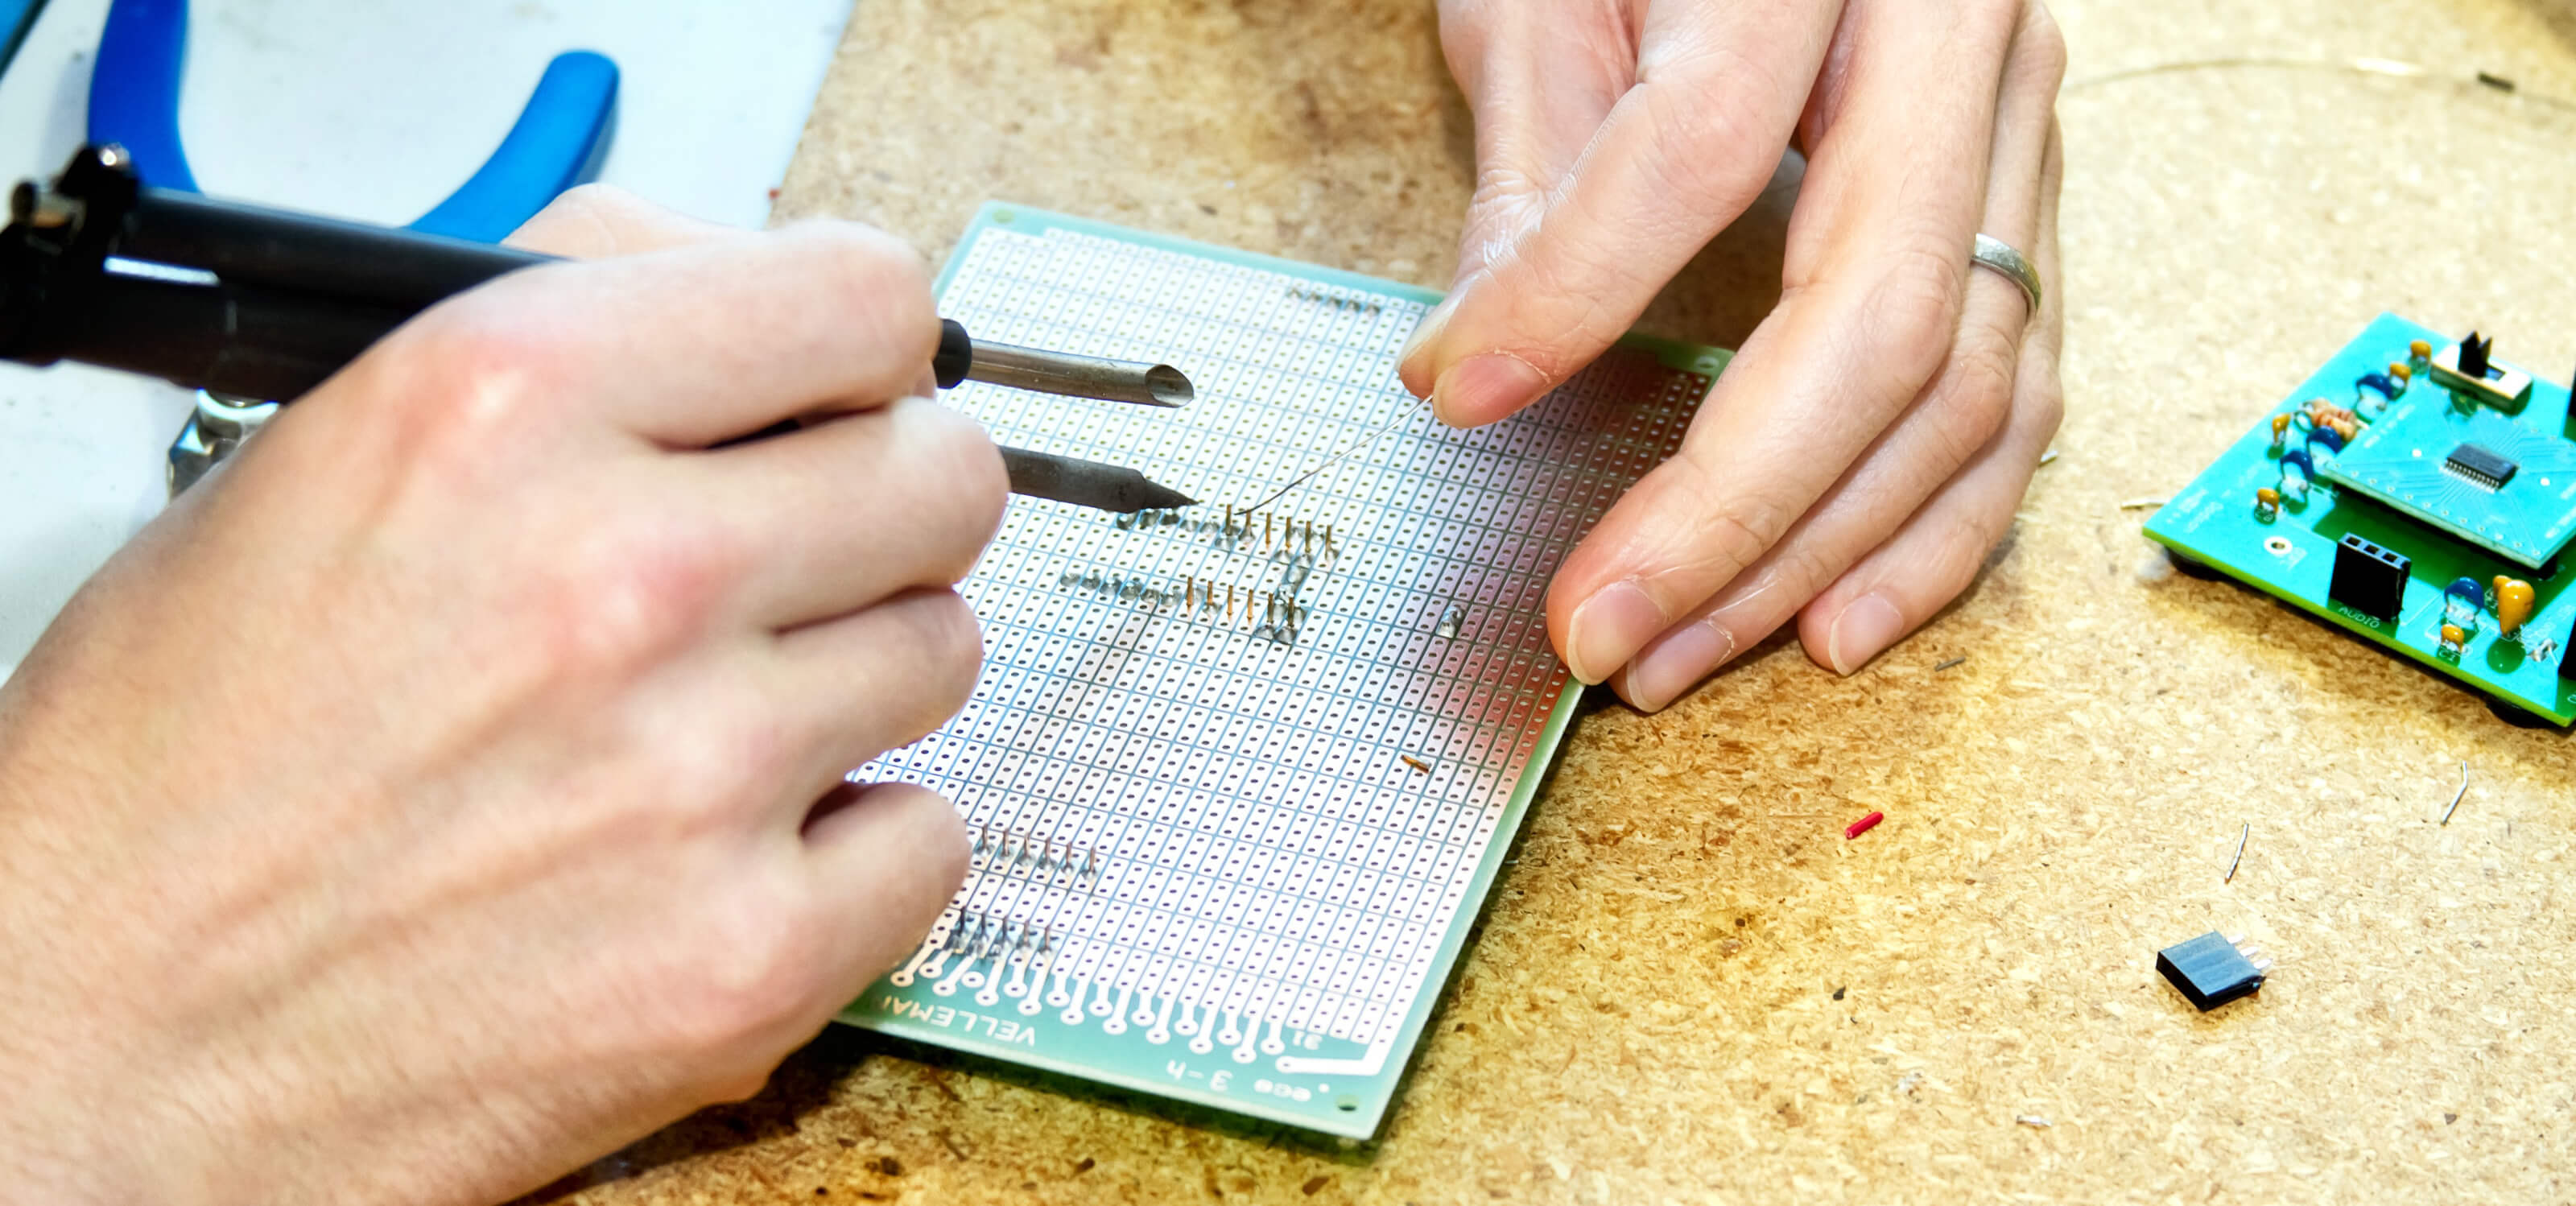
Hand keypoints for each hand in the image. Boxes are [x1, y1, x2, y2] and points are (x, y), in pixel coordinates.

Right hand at [0, 189, 1001, 1204]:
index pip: (859, 301)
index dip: (865, 349)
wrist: (95, 1042)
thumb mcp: (318, 455)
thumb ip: (559, 319)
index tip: (847, 392)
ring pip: (942, 652)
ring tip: (705, 722)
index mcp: (501, 407)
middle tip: (794, 561)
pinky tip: (729, 849)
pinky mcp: (748, 957)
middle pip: (943, 478)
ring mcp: (700, 776)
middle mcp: (620, 578)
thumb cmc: (176, 767)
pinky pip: (931, 839)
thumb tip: (735, 276)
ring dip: (854, 678)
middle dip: (881, 511)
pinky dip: (855, 848)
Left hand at [1405, 0, 2065, 709]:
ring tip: (1680, 649)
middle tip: (1600, 625)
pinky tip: (1829, 618)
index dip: (1577, 288)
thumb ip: (1534, 167)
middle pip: (1878, 314)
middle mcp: (1962, 36)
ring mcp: (2021, 131)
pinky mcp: (2033, 214)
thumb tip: (1472, 364)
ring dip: (1816, 555)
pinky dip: (1929, 534)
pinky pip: (2017, 400)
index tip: (1460, 395)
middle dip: (1728, 509)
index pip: (1700, 145)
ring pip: (1966, 387)